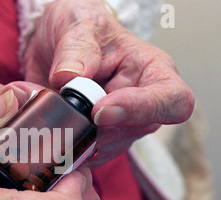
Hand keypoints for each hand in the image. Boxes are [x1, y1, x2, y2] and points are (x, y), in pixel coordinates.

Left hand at [24, 0, 194, 165]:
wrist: (55, 43)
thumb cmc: (79, 27)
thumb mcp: (77, 24)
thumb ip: (76, 48)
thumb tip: (70, 78)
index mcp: (152, 70)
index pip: (172, 101)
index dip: (140, 110)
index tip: (100, 110)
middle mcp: (141, 104)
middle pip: (132, 131)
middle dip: (93, 126)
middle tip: (60, 106)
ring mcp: (120, 126)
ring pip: (104, 147)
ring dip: (72, 134)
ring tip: (48, 104)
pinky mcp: (97, 140)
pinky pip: (83, 154)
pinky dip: (62, 143)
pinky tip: (49, 122)